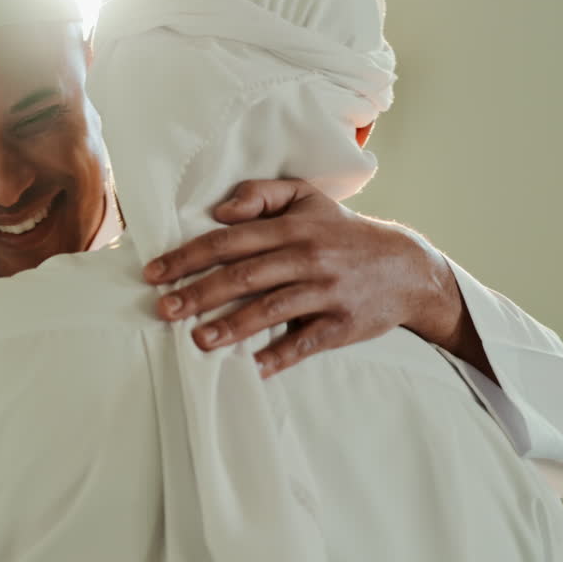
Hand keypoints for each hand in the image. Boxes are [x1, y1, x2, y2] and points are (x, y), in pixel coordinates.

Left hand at [142, 179, 458, 376]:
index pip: (230, 241)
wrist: (408, 268)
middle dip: (199, 293)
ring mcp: (326, 292)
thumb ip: (261, 194)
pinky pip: (306, 342)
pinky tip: (252, 367)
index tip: (154, 273)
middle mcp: (307, 257)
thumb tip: (220, 211)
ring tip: (198, 340)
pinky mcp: (342, 325)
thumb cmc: (341, 233)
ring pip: (272, 309)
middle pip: (244, 276)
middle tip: (163, 309)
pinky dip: (280, 356)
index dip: (188, 256)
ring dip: (232, 326)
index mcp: (292, 228)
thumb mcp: (308, 199)